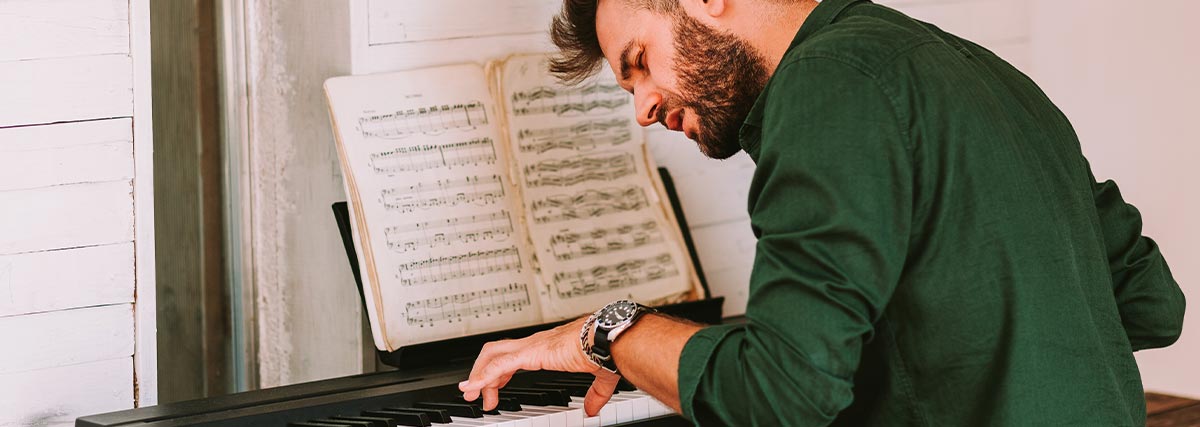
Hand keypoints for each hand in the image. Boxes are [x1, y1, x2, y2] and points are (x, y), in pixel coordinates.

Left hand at [458, 316, 621, 415]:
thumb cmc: (607, 349)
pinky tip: (475, 387)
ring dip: (478, 376)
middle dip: (482, 373)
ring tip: (469, 393)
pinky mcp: (529, 353)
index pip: (512, 356)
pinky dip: (483, 376)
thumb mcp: (598, 378)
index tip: (493, 392)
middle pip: (495, 353)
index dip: (499, 374)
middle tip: (476, 394)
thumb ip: (593, 395)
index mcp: (547, 348)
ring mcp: (530, 347)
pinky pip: (498, 365)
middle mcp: (534, 344)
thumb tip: (591, 410)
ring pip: (492, 356)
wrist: (608, 338)